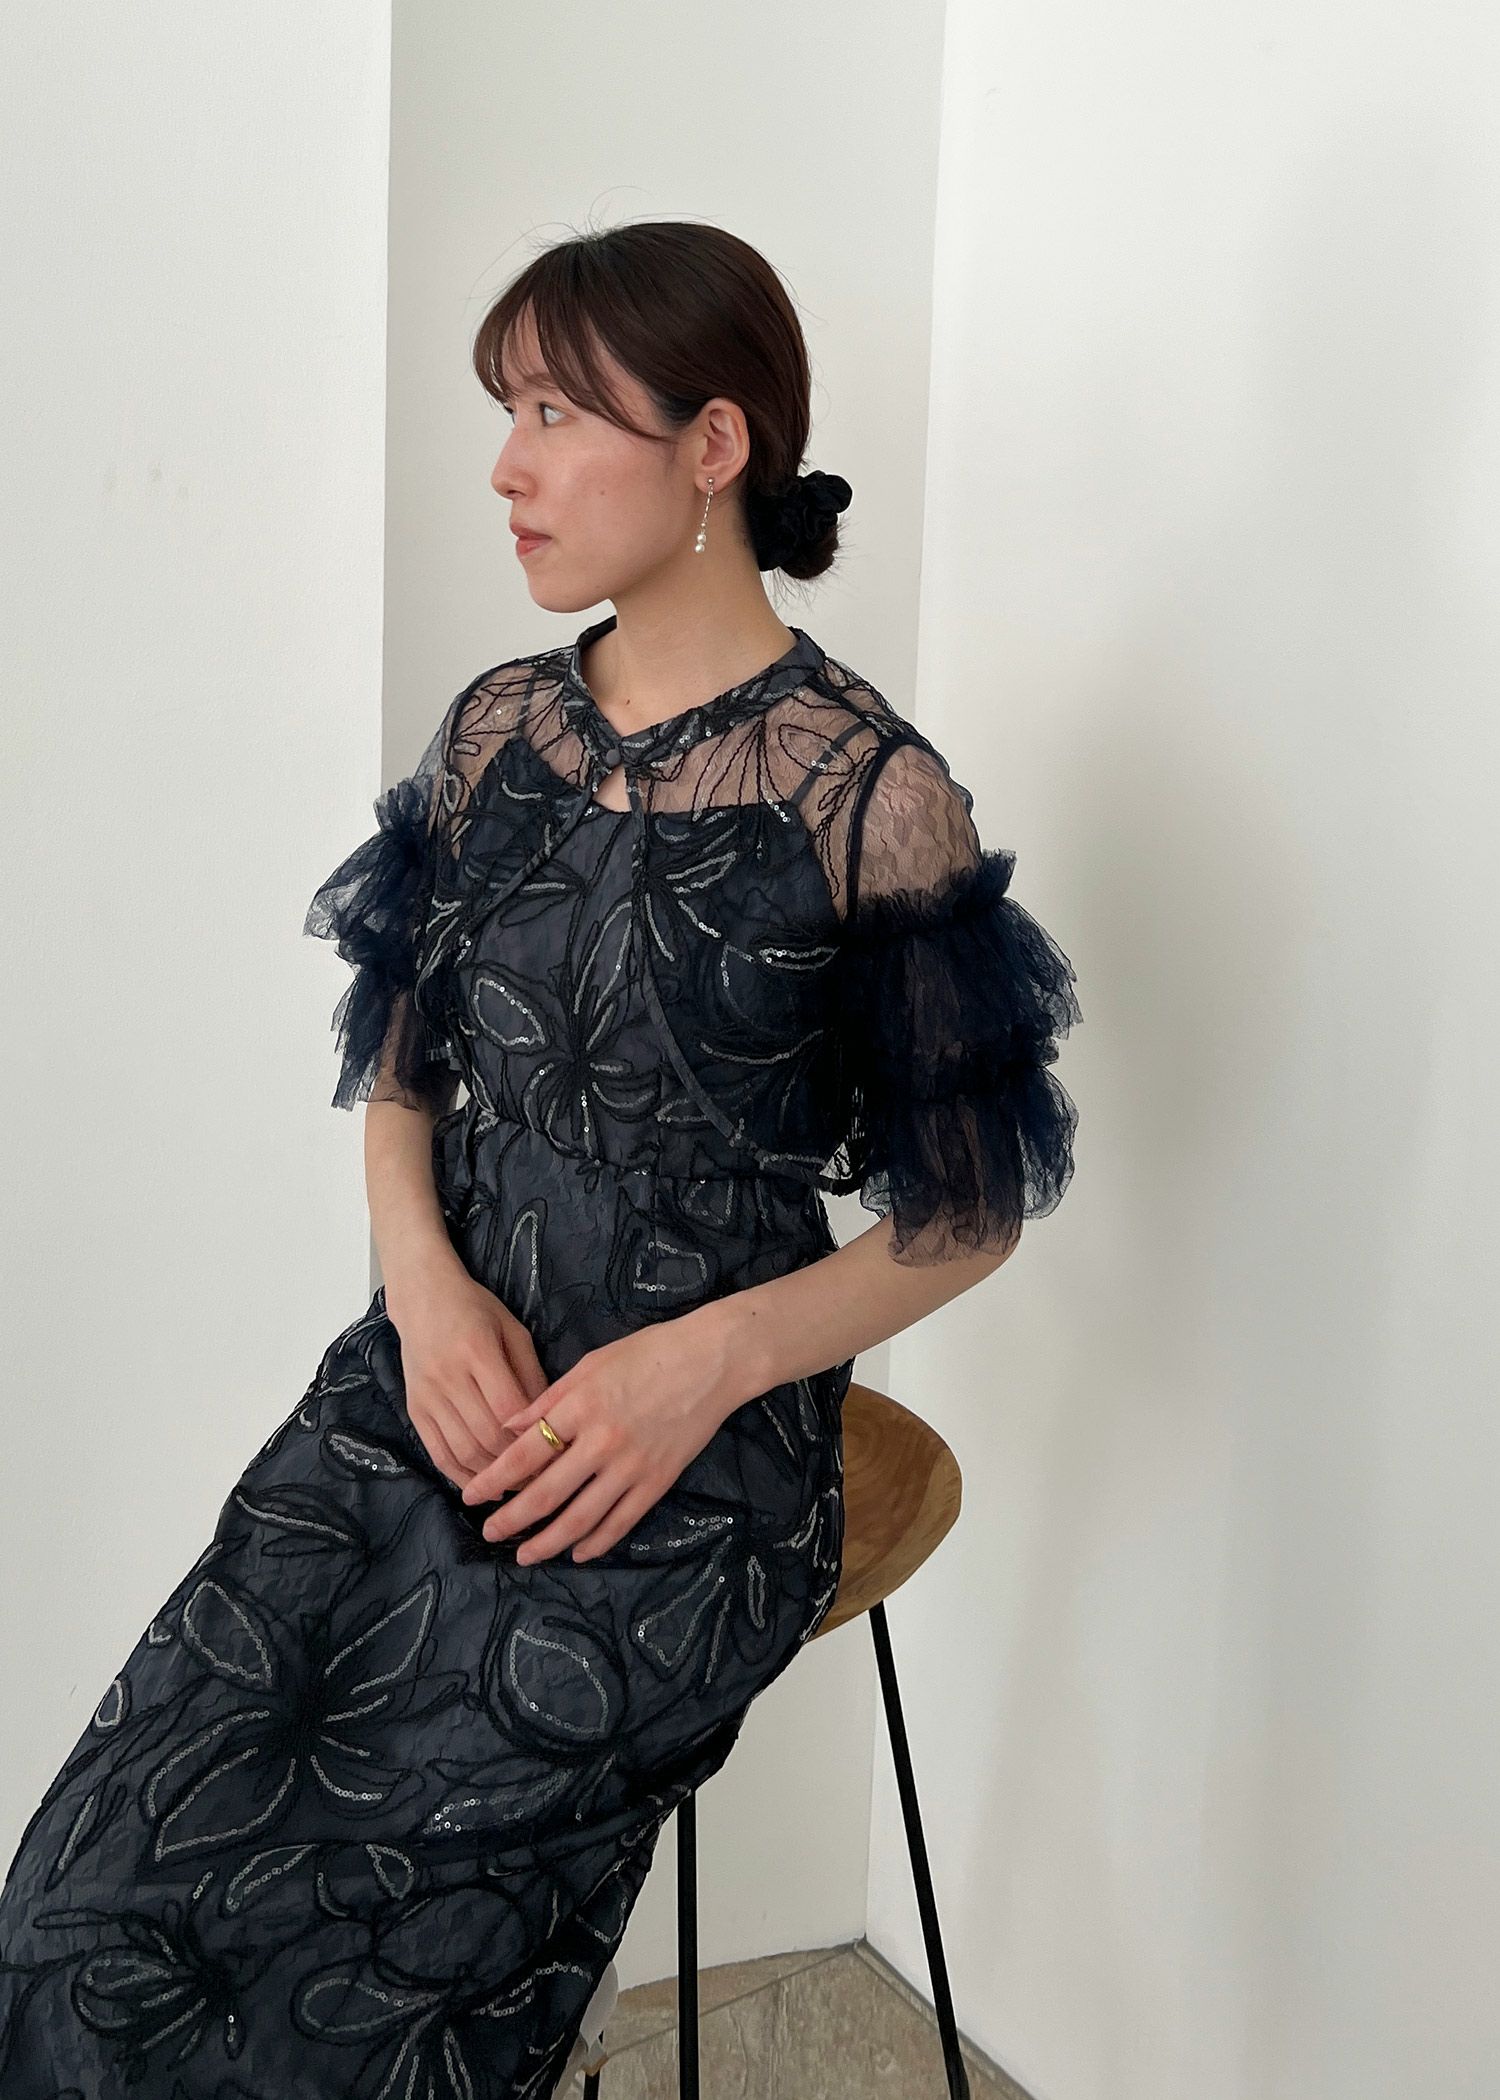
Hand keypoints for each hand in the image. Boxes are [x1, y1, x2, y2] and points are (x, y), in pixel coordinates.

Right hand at [385, 1258, 548, 1489]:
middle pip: (487, 1436)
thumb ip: (531, 1374)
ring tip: (518, 1487)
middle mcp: (448, 1376)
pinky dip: (461, 1475)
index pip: (509, 1408)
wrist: (422, 1298)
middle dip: (518, 1465)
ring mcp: (427, 1396)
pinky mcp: (414, 1410)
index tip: (557, 1455)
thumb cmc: (476, 1309)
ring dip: (492, 1477)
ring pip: (463, 1451)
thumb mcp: (513, 1331)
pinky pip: (438, 1454)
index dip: (533, 1437)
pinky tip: (483, 1485)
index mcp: (477, 1350)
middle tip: (543, 1481)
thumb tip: (551, 1421)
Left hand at [458, 1312, 739, 1564]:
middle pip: (546, 1494)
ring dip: (548, 1542)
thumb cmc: (649, 1353)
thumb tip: (508, 1426)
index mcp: (580, 1407)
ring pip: (581, 1518)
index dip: (493, 1480)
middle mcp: (602, 1441)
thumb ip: (549, 1399)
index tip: (471, 1496)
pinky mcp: (658, 1481)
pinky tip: (577, 1552)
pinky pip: (622, 1521)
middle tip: (488, 1533)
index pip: (524, 1454)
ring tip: (525, 1555)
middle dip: (512, 1519)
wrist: (711, 1362)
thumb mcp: (591, 1363)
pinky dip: (597, 1542)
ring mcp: (632, 1466)